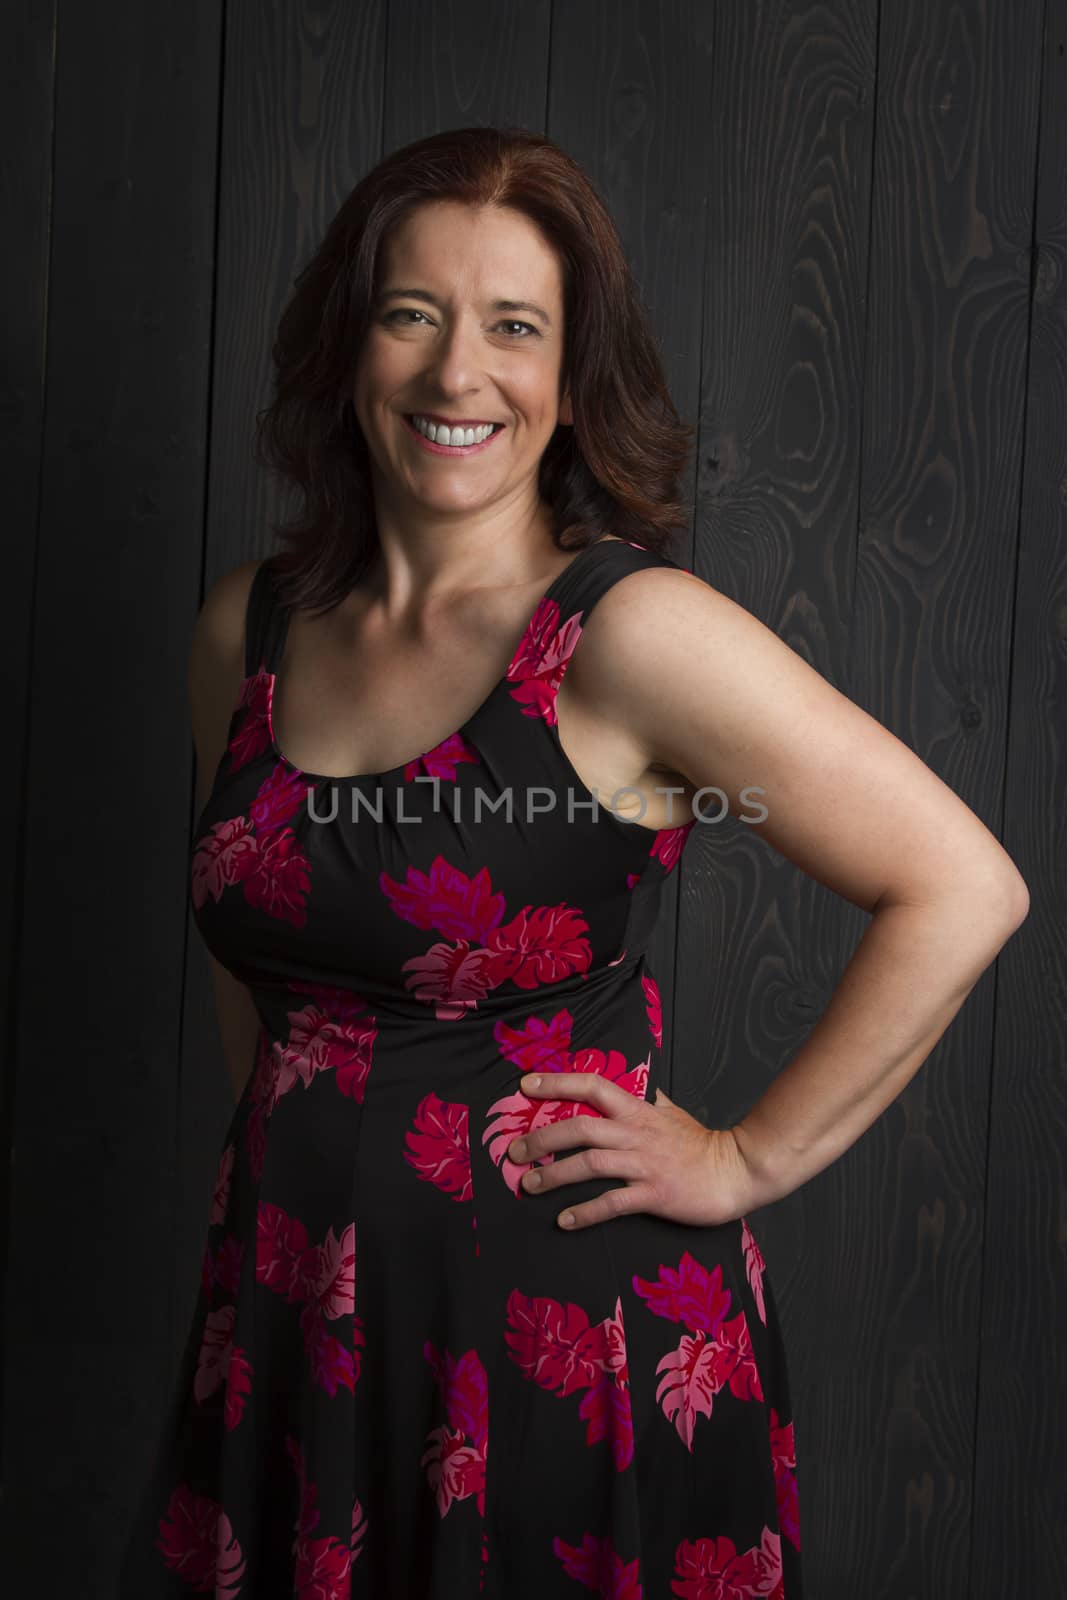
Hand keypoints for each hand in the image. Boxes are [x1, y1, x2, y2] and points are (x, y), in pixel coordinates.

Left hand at [507, 1072, 759, 1231]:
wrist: (738, 1171)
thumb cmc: (704, 1145)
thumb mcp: (676, 1115)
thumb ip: (657, 1105)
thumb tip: (651, 1093)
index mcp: (638, 1112)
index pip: (592, 1087)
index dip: (557, 1083)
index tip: (525, 1085)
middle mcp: (636, 1134)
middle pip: (580, 1127)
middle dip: (542, 1138)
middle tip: (514, 1152)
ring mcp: (644, 1164)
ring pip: (589, 1164)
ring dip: (554, 1175)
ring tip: (528, 1185)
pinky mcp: (653, 1194)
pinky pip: (612, 1202)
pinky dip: (585, 1212)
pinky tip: (564, 1220)